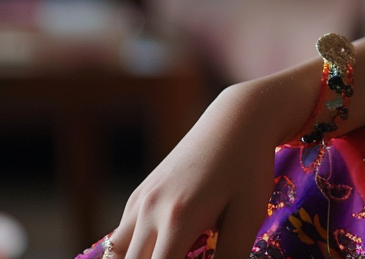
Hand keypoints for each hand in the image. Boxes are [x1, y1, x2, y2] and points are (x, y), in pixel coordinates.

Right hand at [106, 67, 316, 258]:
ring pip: (116, 253)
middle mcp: (149, 211)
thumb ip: (230, 256)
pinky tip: (161, 248)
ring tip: (169, 253)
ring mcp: (140, 200)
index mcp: (178, 220)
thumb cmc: (248, 168)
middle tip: (185, 255)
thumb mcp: (248, 216)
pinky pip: (122, 234)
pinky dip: (134, 249)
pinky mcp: (139, 193)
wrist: (237, 120)